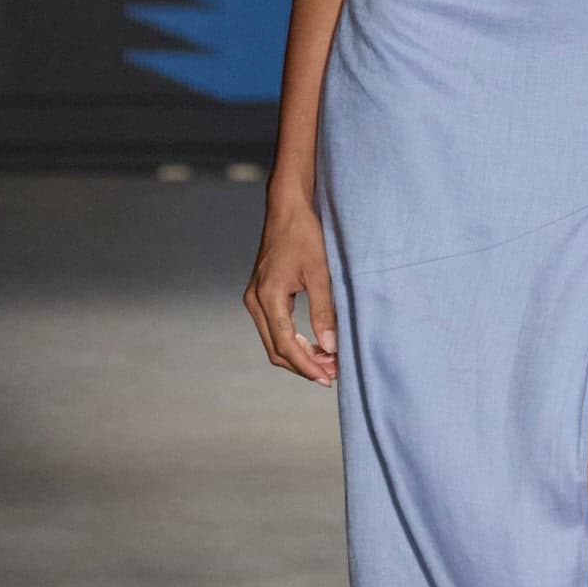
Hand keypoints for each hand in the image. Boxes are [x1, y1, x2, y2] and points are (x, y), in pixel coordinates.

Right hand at [244, 200, 338, 384]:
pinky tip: (316, 344)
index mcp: (268, 297)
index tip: (328, 379)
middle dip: (304, 365)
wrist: (287, 207)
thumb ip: (324, 312)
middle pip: (276, 350)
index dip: (308, 366)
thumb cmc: (305, 234)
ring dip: (299, 355)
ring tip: (328, 361)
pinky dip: (294, 341)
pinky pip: (274, 328)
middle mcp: (255, 301)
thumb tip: (331, 347)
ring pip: (274, 341)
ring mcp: (255, 298)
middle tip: (332, 374)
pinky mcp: (261, 294)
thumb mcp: (320, 273)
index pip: (286, 346)